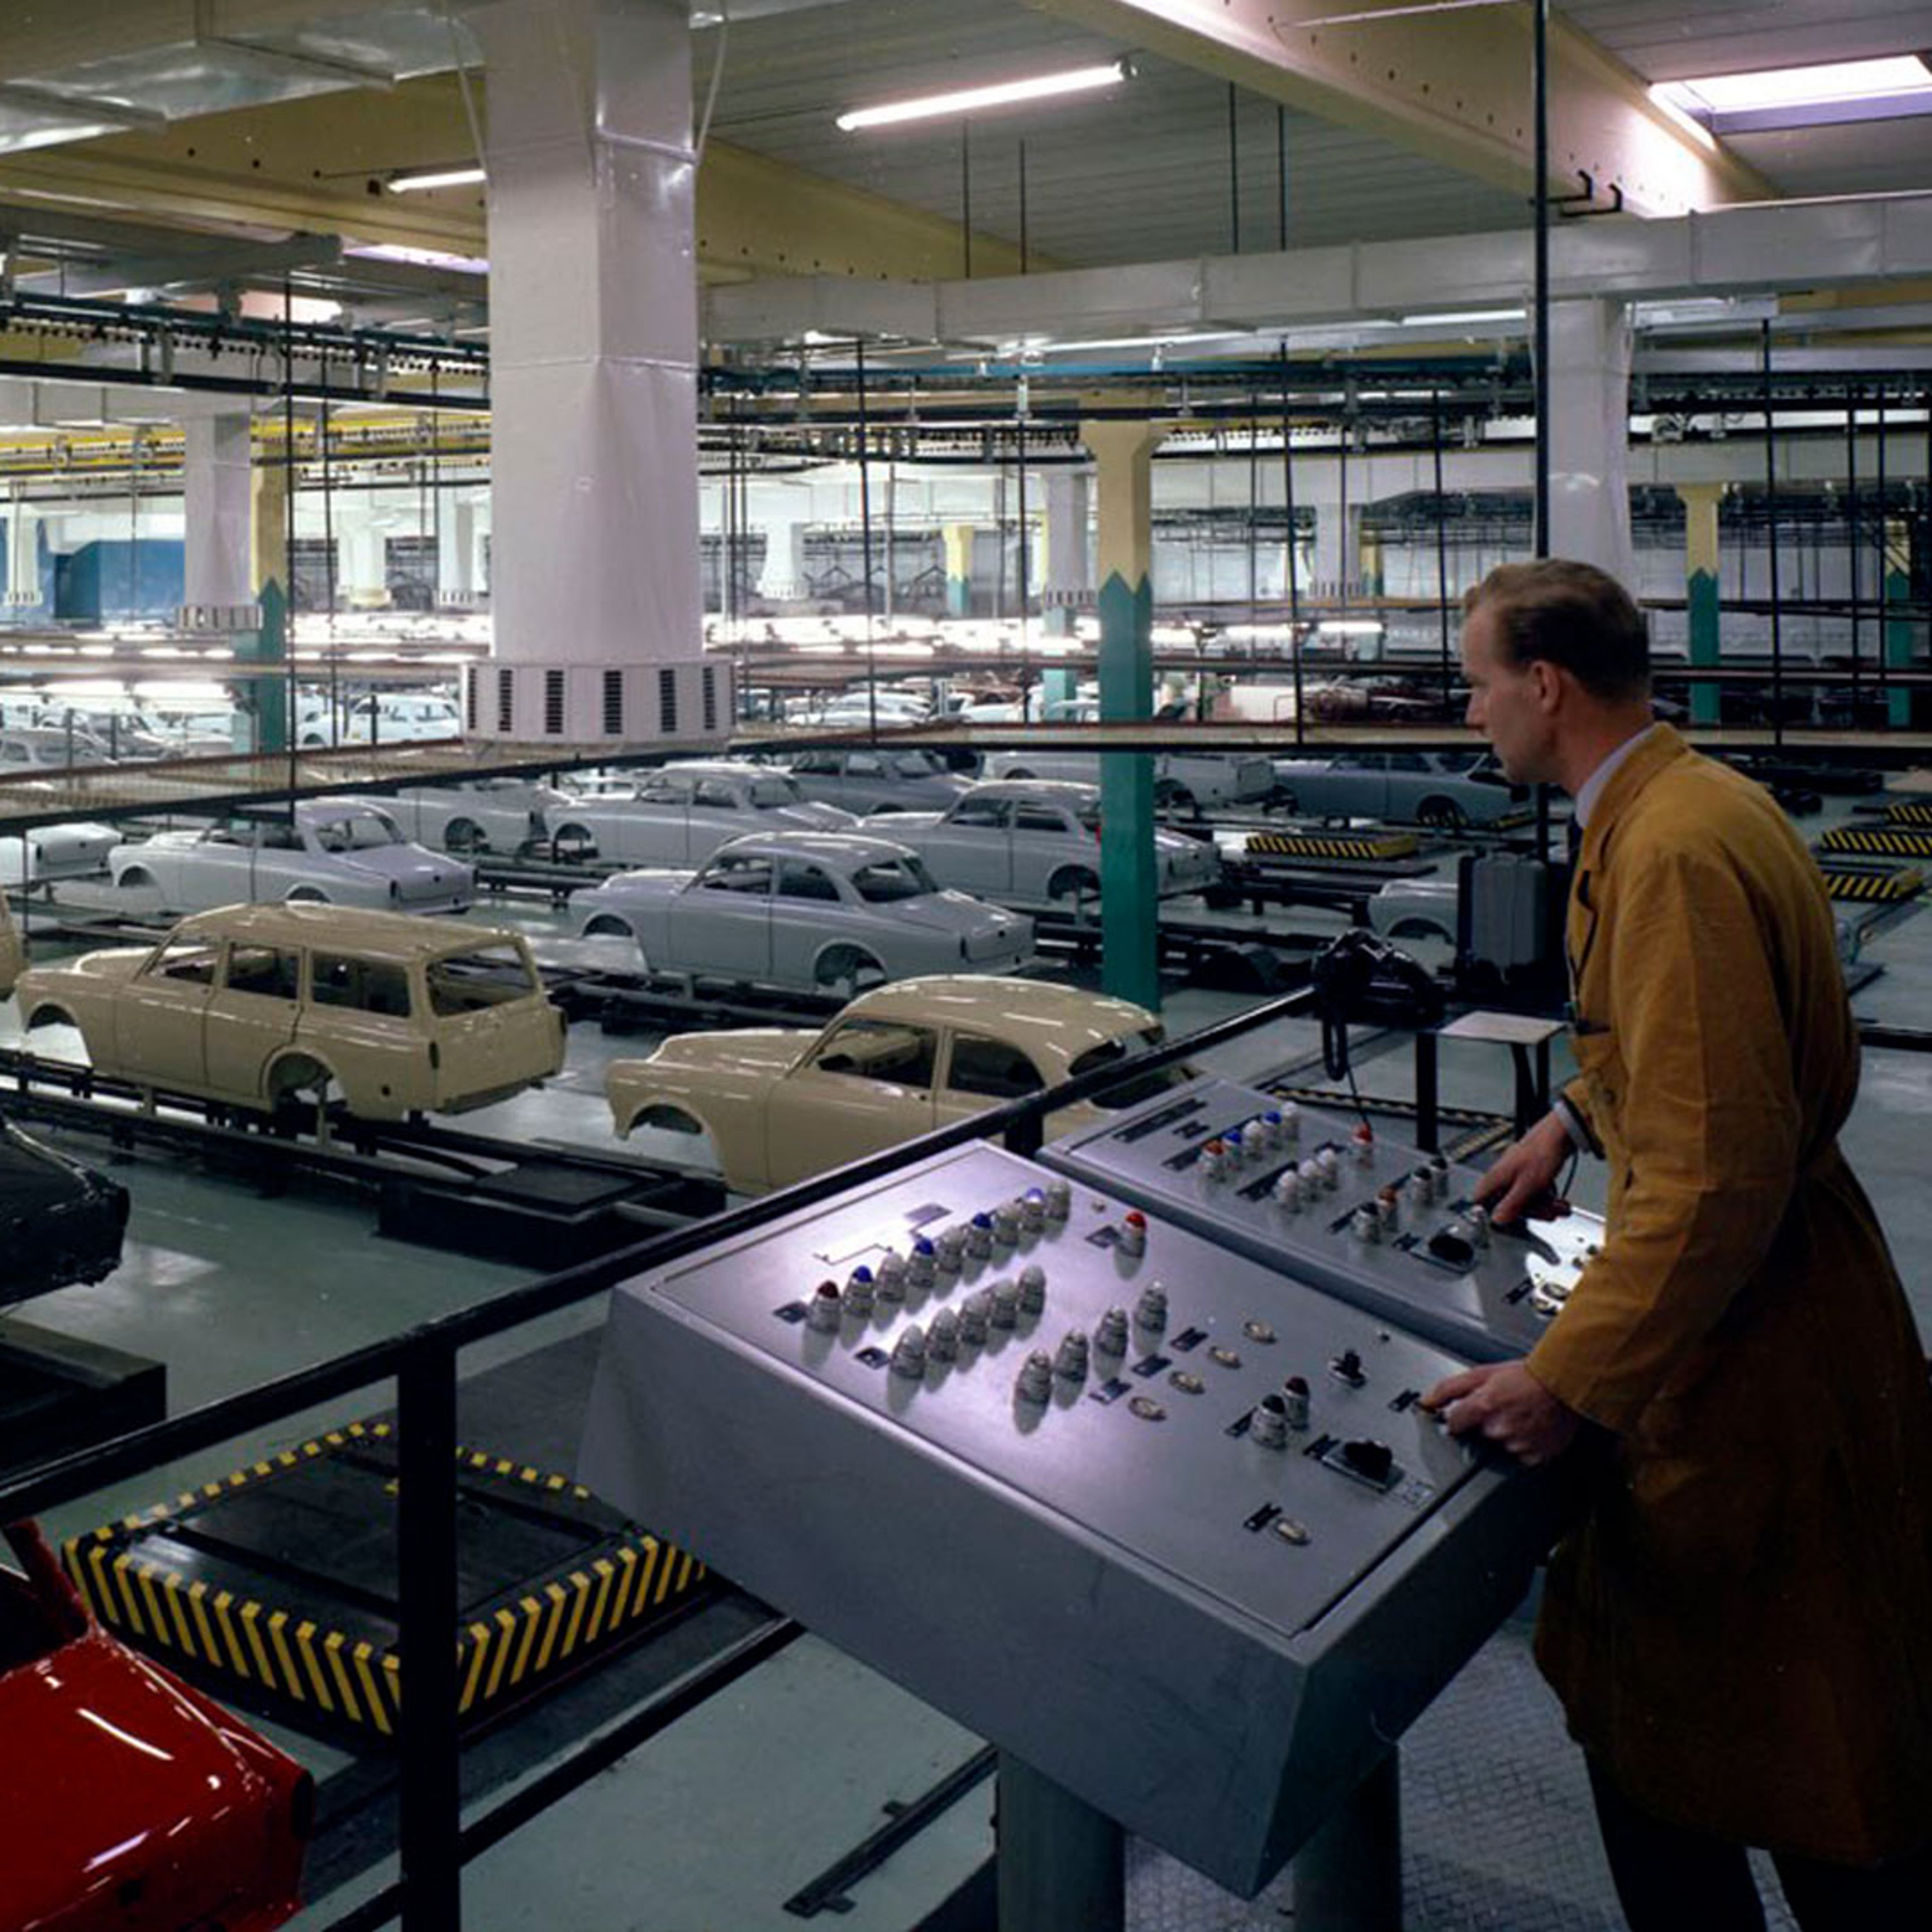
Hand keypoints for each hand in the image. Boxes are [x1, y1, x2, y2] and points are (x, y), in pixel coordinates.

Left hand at [1420, 1360, 1579, 1466]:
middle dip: (1484, 1425)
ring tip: (1518, 1416)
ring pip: (1499, 1447)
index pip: (1453, 1424)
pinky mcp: (1535, 1457)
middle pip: (1477, 1436)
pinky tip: (1530, 1429)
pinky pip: (1521, 1456)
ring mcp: (1517, 1445)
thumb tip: (1425, 1402)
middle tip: (1502, 1409)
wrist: (1564, 1384)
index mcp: (1483, 1407)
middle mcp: (1498, 1429)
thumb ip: (1448, 1389)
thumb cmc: (1526, 1376)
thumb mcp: (1482, 1374)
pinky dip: (1523, 1445)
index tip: (1467, 1415)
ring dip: (1505, 1435)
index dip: (1459, 1418)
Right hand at [1473, 1110, 1572, 1225]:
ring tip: (1558, 1206)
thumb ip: (1511, 1204)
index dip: (1492, 1212)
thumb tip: (1497, 1219)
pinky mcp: (1528, 1171)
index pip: (1480, 1200)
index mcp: (1495, 1177)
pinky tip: (1557, 1199)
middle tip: (1547, 1213)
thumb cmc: (1542, 1152)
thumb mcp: (1528, 1185)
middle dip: (1531, 1211)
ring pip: (1523, 1198)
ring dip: (1542, 1206)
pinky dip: (1545, 1197)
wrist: (1560, 1133)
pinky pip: (1532, 1191)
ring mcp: (1515, 1172)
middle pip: (1507, 1203)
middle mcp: (1502, 1174)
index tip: (1511, 1218)